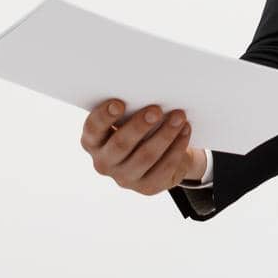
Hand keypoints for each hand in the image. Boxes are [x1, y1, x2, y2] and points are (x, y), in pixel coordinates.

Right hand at [80, 99, 199, 195]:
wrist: (160, 157)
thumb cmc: (140, 129)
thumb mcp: (129, 119)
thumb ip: (130, 109)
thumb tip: (148, 91)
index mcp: (94, 141)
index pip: (93, 129)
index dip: (104, 117)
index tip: (119, 103)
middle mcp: (104, 162)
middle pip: (120, 144)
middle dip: (139, 126)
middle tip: (156, 110)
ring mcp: (124, 178)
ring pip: (145, 156)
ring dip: (165, 134)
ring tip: (179, 116)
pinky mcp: (146, 187)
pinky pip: (164, 167)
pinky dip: (177, 147)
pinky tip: (184, 131)